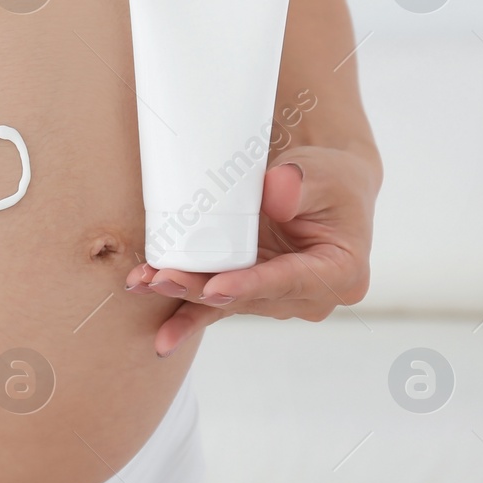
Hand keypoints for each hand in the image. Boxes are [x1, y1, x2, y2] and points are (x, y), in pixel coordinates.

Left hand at [124, 146, 379, 356]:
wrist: (323, 188)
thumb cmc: (331, 181)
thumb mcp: (324, 175)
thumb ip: (301, 185)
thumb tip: (275, 194)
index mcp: (339, 274)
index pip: (288, 281)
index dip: (249, 286)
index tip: (215, 288)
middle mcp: (306, 297)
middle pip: (247, 297)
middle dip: (200, 291)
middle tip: (162, 279)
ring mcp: (274, 297)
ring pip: (223, 302)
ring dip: (182, 297)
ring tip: (144, 285)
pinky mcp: (247, 289)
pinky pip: (211, 300)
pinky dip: (181, 303)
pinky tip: (151, 306)